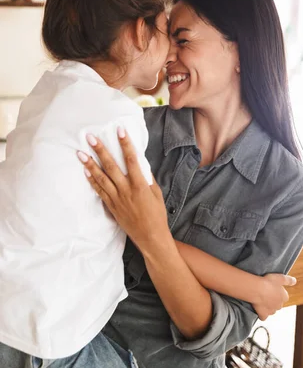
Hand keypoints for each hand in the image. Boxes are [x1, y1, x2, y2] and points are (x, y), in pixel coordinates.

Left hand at [77, 129, 170, 254]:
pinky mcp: (111, 207)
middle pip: (111, 167)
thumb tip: (140, 165)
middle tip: (90, 138)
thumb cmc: (157, 215)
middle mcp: (126, 190)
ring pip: (101, 178)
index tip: (119, 131)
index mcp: (140, 185)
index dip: (125, 144)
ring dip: (90, 164)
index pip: (132, 160)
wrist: (150, 237)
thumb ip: (147, 178)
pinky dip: (92, 181)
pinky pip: (99, 191)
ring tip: (80, 153)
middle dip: (100, 151)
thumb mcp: (156, 194)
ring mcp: (117, 199)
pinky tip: (86, 171)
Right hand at [252, 274, 295, 319]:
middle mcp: (279, 305)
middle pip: (278, 304)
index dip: (278, 292)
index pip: (284, 297)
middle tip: (266, 293)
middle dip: (274, 301)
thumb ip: (288, 280)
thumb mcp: (280, 278)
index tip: (272, 288)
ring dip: (268, 307)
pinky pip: (264, 317)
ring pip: (272, 311)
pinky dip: (262, 315)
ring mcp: (271, 311)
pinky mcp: (264, 314)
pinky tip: (259, 310)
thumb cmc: (268, 282)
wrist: (257, 289)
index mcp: (284, 297)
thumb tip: (294, 281)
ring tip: (262, 300)